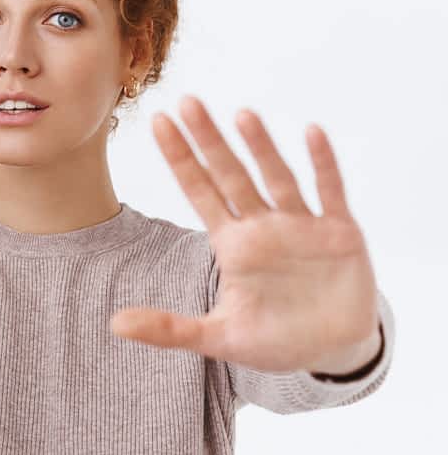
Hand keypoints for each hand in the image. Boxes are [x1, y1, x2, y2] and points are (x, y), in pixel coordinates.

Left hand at [109, 96, 379, 373]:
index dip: (180, 159)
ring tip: (242, 115)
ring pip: (278, 178)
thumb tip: (114, 324)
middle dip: (210, 142)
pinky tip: (311, 133)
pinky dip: (322, 165)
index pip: (200, 192)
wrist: (332, 352)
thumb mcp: (218, 338)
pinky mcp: (340, 234)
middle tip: (187, 102)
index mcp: (232, 245)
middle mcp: (263, 226)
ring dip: (262, 148)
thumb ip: (169, 329)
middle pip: (231, 176)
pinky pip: (330, 193)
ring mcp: (301, 226)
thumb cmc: (274, 339)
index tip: (159, 122)